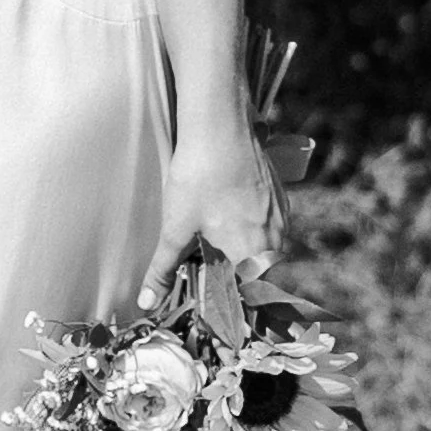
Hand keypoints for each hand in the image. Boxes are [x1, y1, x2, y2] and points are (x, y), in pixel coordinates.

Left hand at [136, 121, 284, 311]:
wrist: (221, 127)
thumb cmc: (198, 177)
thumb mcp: (174, 229)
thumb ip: (163, 269)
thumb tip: (148, 302)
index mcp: (252, 256)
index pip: (246, 297)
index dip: (227, 303)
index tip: (209, 302)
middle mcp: (275, 241)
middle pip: (253, 274)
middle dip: (228, 276)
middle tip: (200, 268)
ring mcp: (281, 218)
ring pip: (261, 249)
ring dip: (238, 252)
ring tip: (209, 238)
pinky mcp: (280, 198)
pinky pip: (266, 226)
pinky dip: (247, 229)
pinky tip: (224, 213)